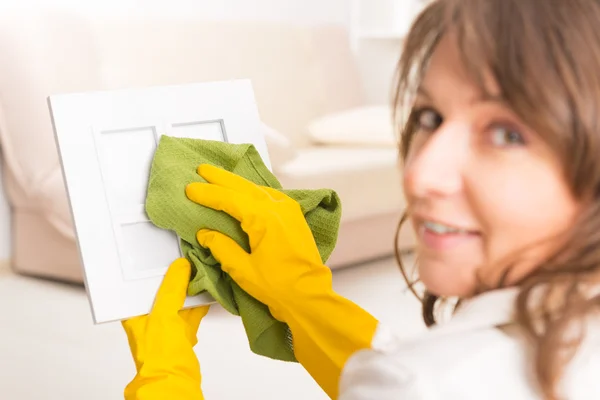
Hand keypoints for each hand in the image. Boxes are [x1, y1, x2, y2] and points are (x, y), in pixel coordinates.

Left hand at [122, 258, 209, 399]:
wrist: (175, 379)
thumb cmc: (159, 353)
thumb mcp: (163, 312)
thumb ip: (172, 288)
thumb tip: (180, 266)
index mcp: (135, 315)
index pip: (142, 287)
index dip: (154, 273)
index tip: (166, 259)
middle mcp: (149, 321)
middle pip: (162, 294)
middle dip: (175, 280)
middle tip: (186, 263)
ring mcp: (165, 329)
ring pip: (178, 303)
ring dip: (188, 292)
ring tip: (198, 275)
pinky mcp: (181, 336)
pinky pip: (190, 314)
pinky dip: (197, 305)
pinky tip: (205, 295)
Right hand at [185, 164, 377, 398]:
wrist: (309, 296)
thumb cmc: (279, 286)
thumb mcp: (242, 269)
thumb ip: (222, 248)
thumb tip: (206, 234)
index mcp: (264, 218)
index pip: (229, 199)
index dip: (208, 194)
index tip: (190, 188)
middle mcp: (279, 208)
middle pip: (244, 187)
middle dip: (221, 178)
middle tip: (202, 169)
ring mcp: (289, 211)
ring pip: (258, 189)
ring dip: (237, 183)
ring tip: (219, 177)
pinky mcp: (294, 218)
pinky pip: (271, 196)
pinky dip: (255, 192)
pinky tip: (246, 192)